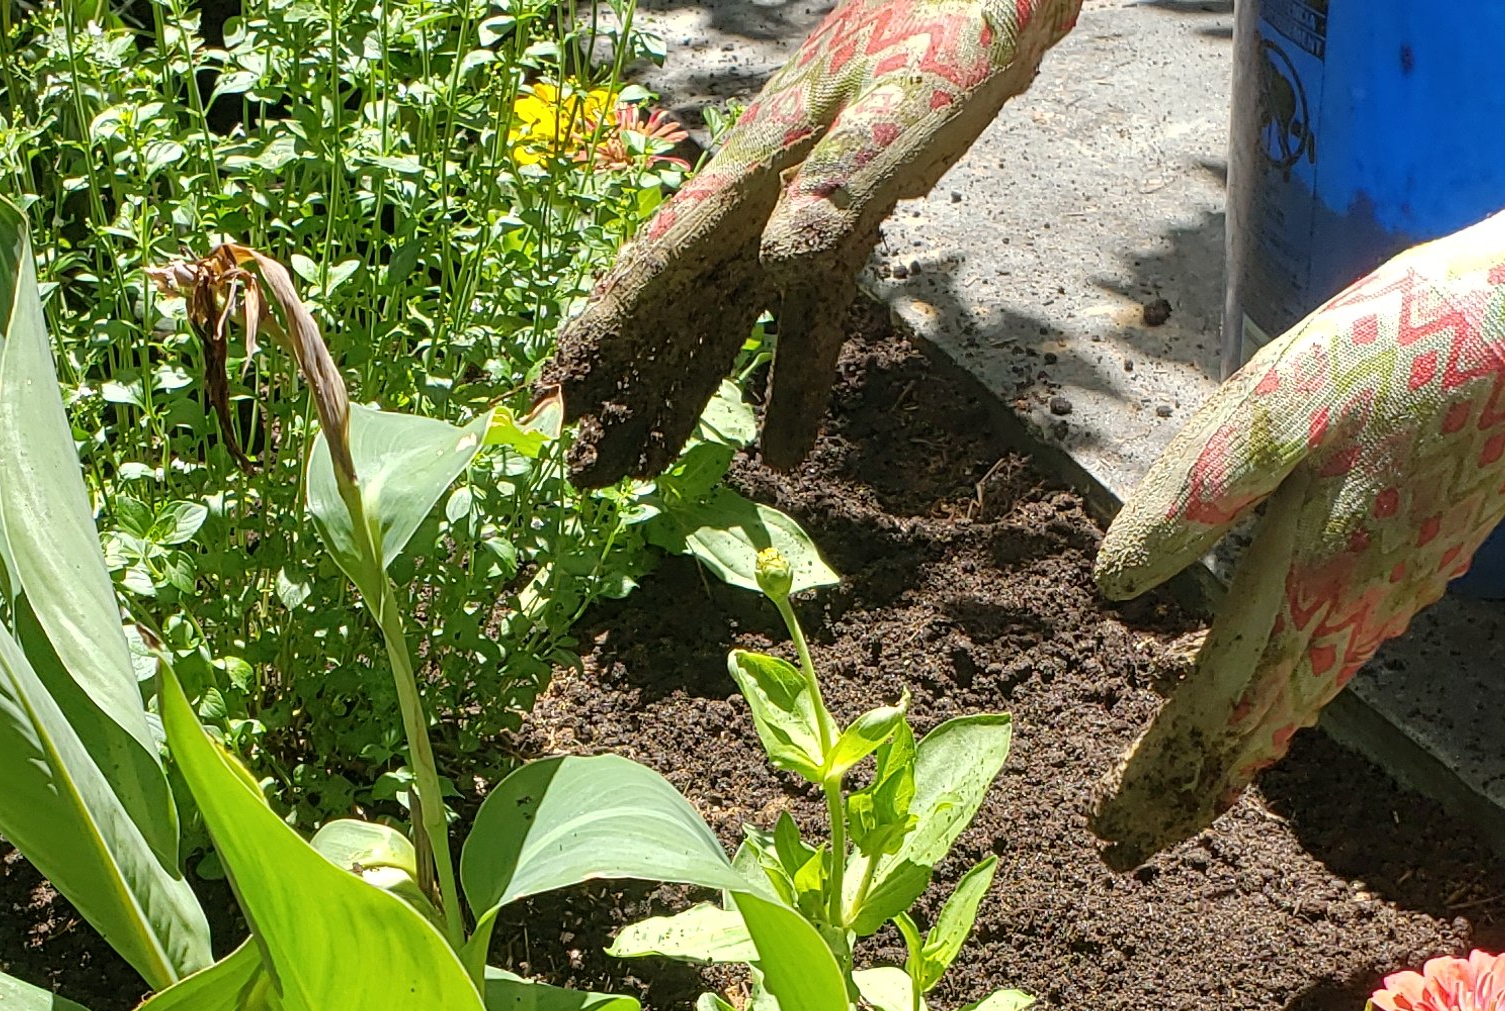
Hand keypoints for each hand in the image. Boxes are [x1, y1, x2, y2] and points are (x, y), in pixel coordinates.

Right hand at [547, 0, 1078, 486]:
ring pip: (717, 325)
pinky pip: (803, 325)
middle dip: (623, 390)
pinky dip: (792, 385)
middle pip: (669, 310)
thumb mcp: (903, 107)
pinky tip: (783, 453)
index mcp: (752, 170)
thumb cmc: (944, 33)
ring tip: (641, 473)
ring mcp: (793, 219)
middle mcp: (756, 202)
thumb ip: (842, 179)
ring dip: (679, 396)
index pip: (658, 261)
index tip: (560, 392)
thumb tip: (780, 258)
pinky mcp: (843, 232)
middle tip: (582, 472)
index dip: (607, 330)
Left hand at [1089, 148, 1504, 861]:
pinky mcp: (1413, 564)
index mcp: (1312, 580)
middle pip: (1256, 728)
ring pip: (1296, 701)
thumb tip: (1114, 586)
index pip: (1218, 709)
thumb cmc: (1408, 348)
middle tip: (1124, 842)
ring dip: (1231, 749)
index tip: (1108, 831)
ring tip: (1177, 790)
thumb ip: (1198, 493)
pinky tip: (1261, 698)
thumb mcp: (1280, 399)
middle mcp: (1355, 610)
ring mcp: (1392, 594)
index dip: (1162, 774)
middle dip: (1188, 786)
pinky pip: (1331, 661)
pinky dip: (1280, 700)